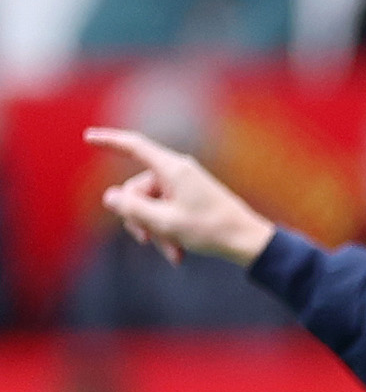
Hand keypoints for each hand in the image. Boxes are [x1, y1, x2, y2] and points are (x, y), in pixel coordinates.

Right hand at [85, 127, 276, 266]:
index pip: (134, 146)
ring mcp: (185, 186)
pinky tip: (178, 254)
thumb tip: (110, 197)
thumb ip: (133, 209)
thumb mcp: (165, 222)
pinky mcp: (192, 200)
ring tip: (172, 253)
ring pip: (152, 206)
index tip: (88, 137)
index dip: (109, 141)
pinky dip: (169, 232)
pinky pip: (168, 213)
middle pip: (138, 189)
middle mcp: (178, 172)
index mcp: (172, 169)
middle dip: (139, 217)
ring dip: (157, 231)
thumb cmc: (212, 230)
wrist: (250, 242)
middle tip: (147, 241)